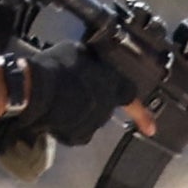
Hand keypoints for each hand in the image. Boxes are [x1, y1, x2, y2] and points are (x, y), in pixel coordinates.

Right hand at [8, 39, 134, 147]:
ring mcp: (92, 124)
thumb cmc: (58, 66)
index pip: (131, 98)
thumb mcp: (77, 51)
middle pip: (105, 107)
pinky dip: (67, 125)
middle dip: (93, 101)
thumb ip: (91, 62)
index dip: (142, 113)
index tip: (151, 129)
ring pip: (89, 119)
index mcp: (112, 85)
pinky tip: (53, 115)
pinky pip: (75, 132)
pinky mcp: (75, 136)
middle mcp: (106, 107)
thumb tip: (90, 63)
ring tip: (57, 101)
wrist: (35, 91)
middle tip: (72, 91)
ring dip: (78, 112)